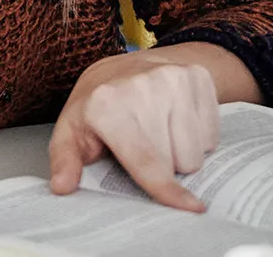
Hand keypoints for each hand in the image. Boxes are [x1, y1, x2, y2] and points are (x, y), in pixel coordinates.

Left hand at [48, 51, 219, 211]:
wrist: (125, 64)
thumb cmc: (98, 106)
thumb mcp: (72, 130)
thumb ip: (65, 160)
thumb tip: (61, 187)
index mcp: (107, 105)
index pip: (146, 160)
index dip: (167, 189)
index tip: (190, 208)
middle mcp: (144, 87)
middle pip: (178, 162)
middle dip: (165, 168)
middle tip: (144, 148)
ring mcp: (175, 78)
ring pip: (198, 151)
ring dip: (182, 153)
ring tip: (159, 133)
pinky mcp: (198, 77)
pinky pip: (212, 133)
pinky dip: (197, 136)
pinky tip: (174, 121)